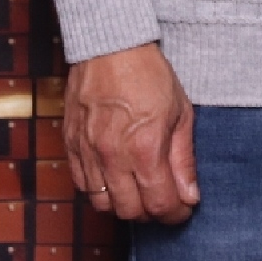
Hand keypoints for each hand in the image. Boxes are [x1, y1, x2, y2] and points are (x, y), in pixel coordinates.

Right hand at [63, 46, 199, 223]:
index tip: (182, 209)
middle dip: (150, 213)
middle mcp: (113, 155)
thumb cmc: (148, 75)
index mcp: (145, 149)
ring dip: (123, 204)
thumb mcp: (180, 114)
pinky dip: (99, 189)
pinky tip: (114, 177)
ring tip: (137, 190)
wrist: (110, 46)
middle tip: (161, 199)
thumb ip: (183, 160)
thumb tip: (190, 196)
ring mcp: (88, 151)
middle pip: (129, 212)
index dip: (175, 214)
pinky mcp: (71, 144)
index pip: (159, 205)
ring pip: (102, 204)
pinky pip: (81, 184)